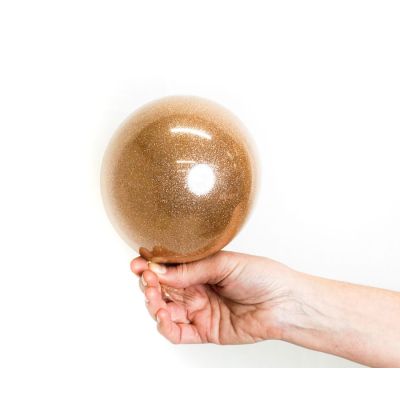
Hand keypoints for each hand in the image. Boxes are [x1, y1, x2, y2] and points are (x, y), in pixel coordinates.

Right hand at [130, 251, 293, 343]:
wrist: (284, 302)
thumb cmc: (261, 276)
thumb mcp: (223, 263)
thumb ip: (190, 270)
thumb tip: (159, 270)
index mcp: (199, 270)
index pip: (167, 268)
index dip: (150, 266)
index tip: (138, 263)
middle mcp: (196, 290)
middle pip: (161, 289)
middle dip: (148, 284)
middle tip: (146, 279)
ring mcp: (198, 311)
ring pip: (164, 310)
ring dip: (153, 304)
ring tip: (153, 296)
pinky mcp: (204, 331)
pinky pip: (178, 332)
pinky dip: (165, 326)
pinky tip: (163, 316)